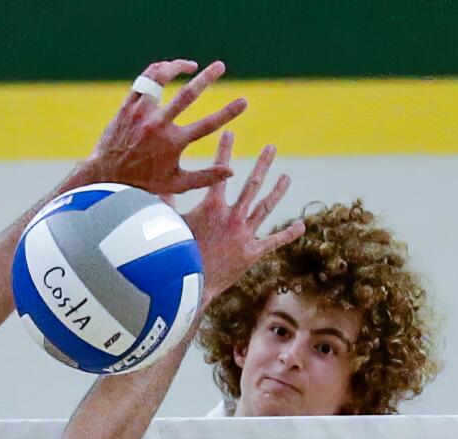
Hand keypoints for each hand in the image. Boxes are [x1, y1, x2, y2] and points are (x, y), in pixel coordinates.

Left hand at [84, 61, 245, 200]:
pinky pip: (145, 80)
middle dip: (207, 78)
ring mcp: (141, 113)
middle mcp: (157, 126)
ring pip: (162, 79)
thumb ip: (205, 177)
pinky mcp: (128, 106)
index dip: (228, 113)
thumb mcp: (175, 185)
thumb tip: (231, 171)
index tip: (244, 101)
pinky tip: (169, 69)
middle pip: (187, 95)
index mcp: (172, 144)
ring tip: (192, 65)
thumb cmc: (143, 185)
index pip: (207, 125)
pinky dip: (159, 70)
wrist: (106, 178)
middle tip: (220, 66)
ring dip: (179, 67)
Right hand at [181, 133, 297, 297]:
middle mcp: (232, 217)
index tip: (230, 132)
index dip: (224, 150)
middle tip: (271, 148)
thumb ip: (166, 205)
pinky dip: (288, 234)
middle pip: (252, 185)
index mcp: (212, 207)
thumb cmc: (176, 257)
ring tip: (286, 177)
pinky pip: (273, 242)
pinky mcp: (252, 254)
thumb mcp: (170, 226)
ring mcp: (244, 235)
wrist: (190, 287)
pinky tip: (301, 226)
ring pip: (265, 208)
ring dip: (277, 191)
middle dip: (263, 164)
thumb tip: (156, 187)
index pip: (219, 172)